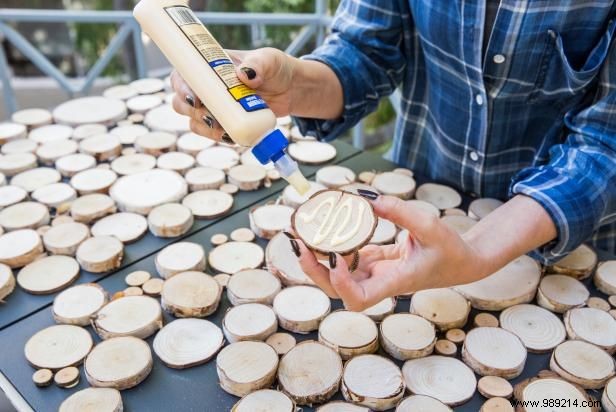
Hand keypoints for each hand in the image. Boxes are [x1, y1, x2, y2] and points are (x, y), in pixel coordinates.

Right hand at [170, 47, 296, 141]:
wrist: (290, 90)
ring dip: (205, 128)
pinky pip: (211, 133)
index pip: (182, 75)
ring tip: (225, 129)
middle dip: (192, 113)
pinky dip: (218, 137)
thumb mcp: (269, 60)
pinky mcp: (225, 123)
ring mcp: (215, 107)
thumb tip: (244, 75)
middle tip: (213, 117)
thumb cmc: (275, 68)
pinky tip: (232, 136)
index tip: (194, 99)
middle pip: (181, 102)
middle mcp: (206, 87)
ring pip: (194, 121)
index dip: (180, 87)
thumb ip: (258, 64)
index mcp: (209, 66)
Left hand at [294, 194, 487, 310]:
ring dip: (316, 258)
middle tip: (297, 241)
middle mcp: (379, 282)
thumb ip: (400, 212)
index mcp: (394, 282)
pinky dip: (332, 245)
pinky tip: (321, 227)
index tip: (337, 258)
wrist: (461, 263)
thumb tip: (368, 199)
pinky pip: (347, 257)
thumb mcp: (431, 226)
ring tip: (299, 232)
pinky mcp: (372, 263)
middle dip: (313, 269)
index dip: (341, 283)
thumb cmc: (450, 250)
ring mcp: (374, 274)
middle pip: (337, 289)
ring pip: (336, 275)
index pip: (360, 298)